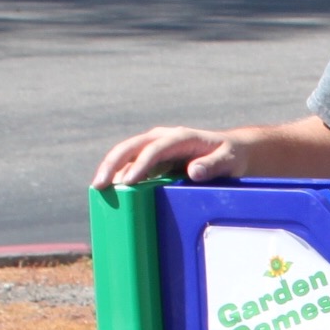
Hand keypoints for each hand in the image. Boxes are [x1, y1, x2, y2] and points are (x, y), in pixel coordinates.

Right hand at [92, 125, 250, 188]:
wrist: (230, 150)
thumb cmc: (230, 156)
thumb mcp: (229, 161)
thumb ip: (213, 166)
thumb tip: (193, 171)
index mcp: (180, 137)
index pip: (155, 149)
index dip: (141, 164)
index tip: (129, 181)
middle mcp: (163, 138)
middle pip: (131, 147)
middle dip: (113, 164)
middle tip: (99, 184)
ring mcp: (155, 147)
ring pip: (126, 154)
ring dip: (111, 169)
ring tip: (99, 190)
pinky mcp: (152, 158)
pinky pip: (132, 164)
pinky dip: (119, 175)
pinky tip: (110, 191)